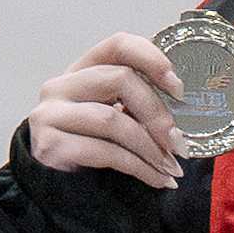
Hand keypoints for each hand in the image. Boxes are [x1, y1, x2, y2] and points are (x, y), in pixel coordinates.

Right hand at [26, 30, 184, 186]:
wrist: (55, 187)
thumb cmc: (91, 148)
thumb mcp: (115, 119)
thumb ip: (137, 105)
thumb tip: (184, 109)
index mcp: (82, 71)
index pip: (118, 45)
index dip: (152, 60)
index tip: (178, 89)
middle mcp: (60, 86)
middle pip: (120, 79)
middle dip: (157, 113)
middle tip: (178, 142)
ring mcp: (49, 114)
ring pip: (112, 119)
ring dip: (150, 147)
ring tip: (170, 167)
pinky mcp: (50, 145)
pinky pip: (104, 152)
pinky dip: (139, 168)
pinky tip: (156, 179)